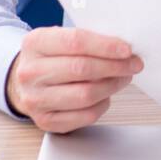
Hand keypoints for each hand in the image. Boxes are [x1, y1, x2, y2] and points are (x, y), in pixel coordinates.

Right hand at [4, 26, 144, 132]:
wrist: (27, 83)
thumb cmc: (51, 58)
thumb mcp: (60, 39)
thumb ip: (87, 40)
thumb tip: (122, 48)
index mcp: (35, 43)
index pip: (75, 41)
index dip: (105, 46)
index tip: (126, 50)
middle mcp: (30, 72)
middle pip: (82, 69)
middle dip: (114, 66)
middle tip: (133, 64)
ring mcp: (35, 99)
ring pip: (85, 94)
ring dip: (112, 86)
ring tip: (122, 78)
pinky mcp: (45, 121)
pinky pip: (85, 115)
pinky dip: (102, 104)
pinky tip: (105, 95)